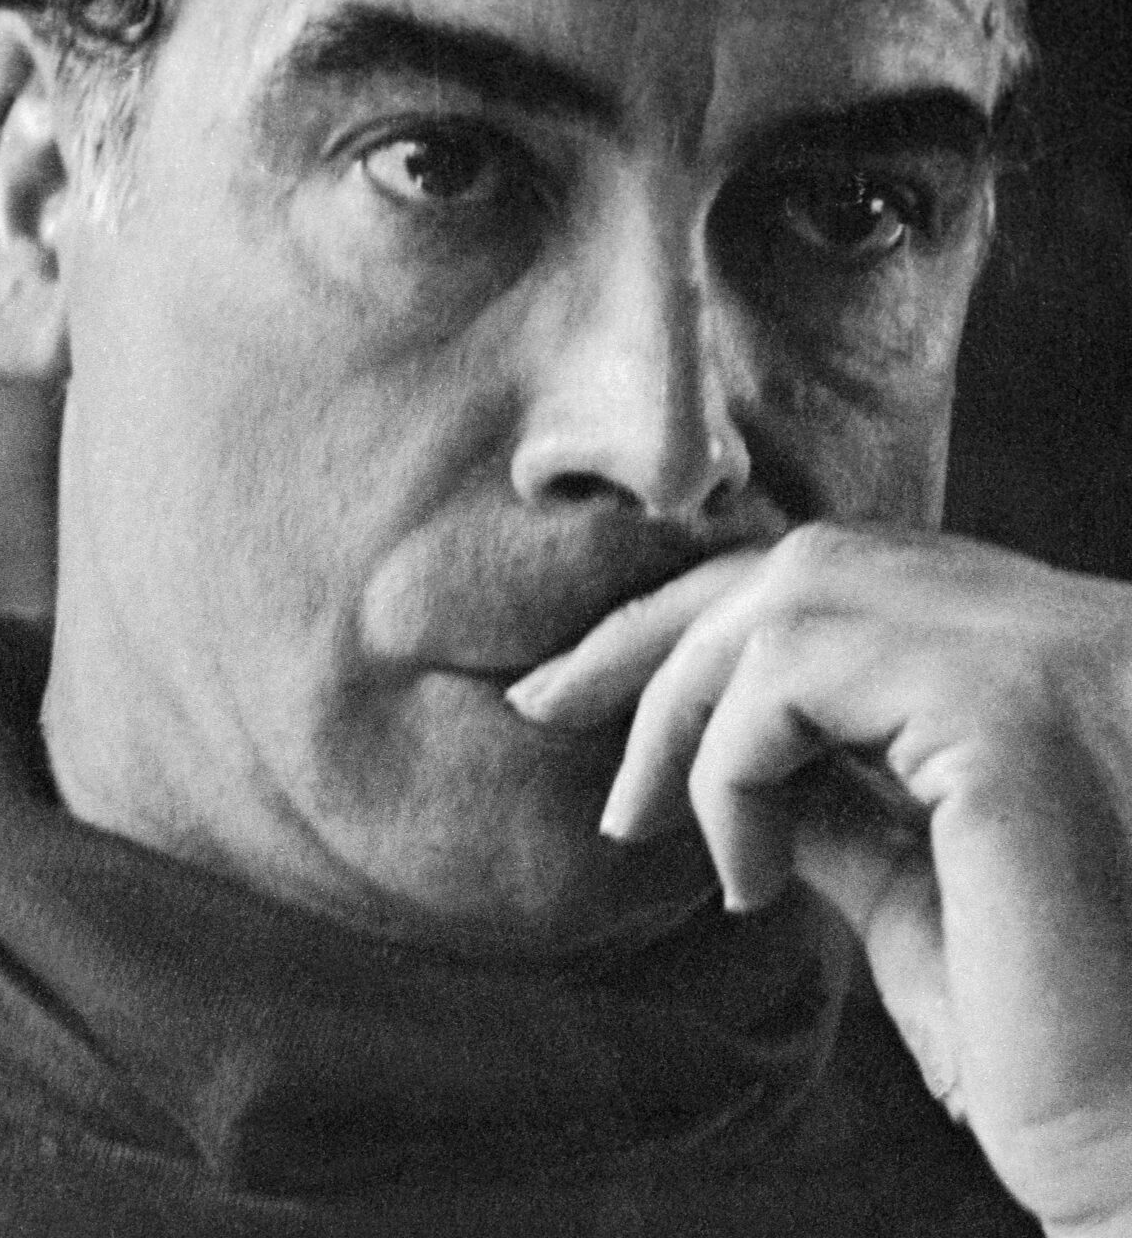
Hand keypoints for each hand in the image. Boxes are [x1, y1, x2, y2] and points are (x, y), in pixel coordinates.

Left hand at [507, 523, 1131, 1234]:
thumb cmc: (1070, 1063)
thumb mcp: (928, 898)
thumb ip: (847, 803)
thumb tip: (729, 752)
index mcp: (1079, 661)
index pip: (871, 578)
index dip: (721, 617)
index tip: (594, 687)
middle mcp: (1089, 628)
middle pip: (821, 561)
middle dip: (664, 626)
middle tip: (548, 704)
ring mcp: (1059, 659)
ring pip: (797, 592)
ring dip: (685, 697)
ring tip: (641, 816)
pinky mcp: (1014, 717)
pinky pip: (797, 673)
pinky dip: (729, 762)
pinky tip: (742, 878)